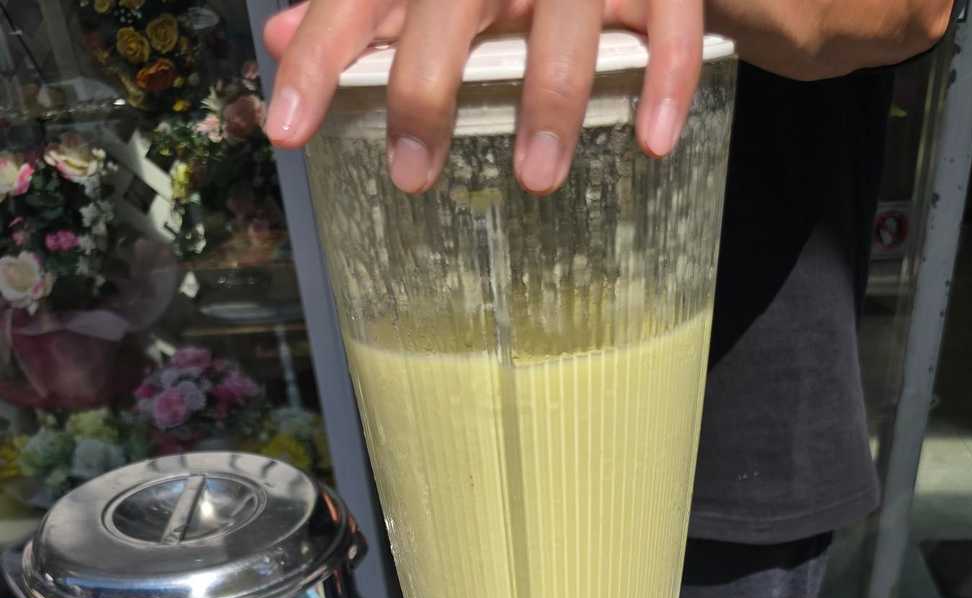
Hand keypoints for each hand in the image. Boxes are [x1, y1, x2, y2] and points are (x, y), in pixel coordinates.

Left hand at [263, 0, 701, 194]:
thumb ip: (364, 10)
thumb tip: (275, 43)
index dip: (318, 57)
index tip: (285, 131)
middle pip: (453, 2)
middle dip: (425, 88)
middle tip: (412, 176)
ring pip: (567, 18)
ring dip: (550, 98)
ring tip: (535, 180)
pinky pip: (670, 22)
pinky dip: (665, 81)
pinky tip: (651, 143)